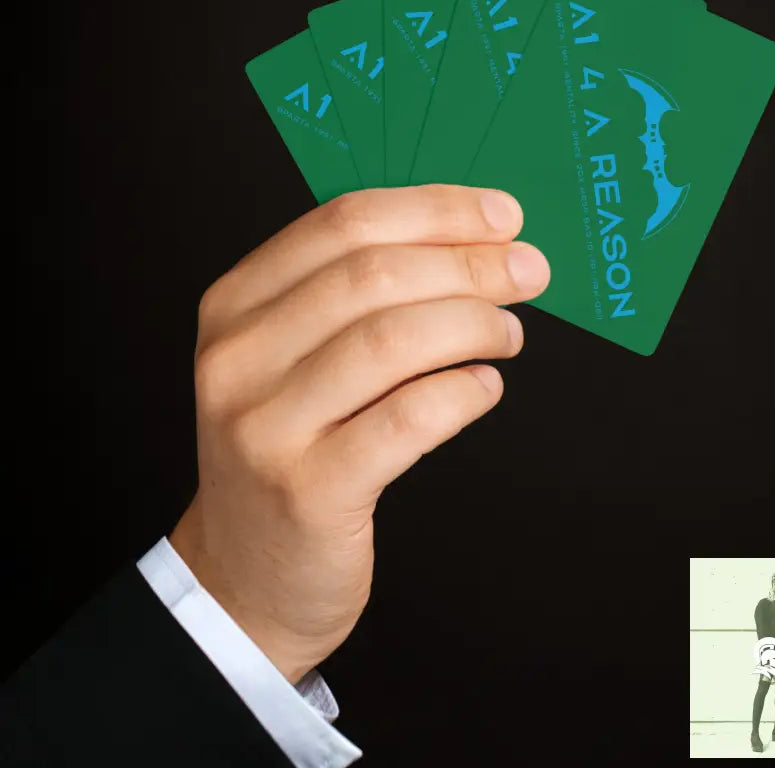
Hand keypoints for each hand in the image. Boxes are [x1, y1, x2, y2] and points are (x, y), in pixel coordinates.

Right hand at [168, 185, 549, 683]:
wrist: (247, 573)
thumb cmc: (295, 448)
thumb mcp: (297, 358)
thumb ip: (361, 296)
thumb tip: (475, 240)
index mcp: (237, 303)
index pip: (343, 222)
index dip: (436, 210)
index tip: (503, 216)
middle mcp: (238, 357)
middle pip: (373, 274)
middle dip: (470, 263)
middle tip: (529, 271)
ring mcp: (266, 426)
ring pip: (392, 339)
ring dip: (473, 324)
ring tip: (508, 333)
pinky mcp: (308, 490)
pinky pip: (408, 419)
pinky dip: (463, 392)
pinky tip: (484, 387)